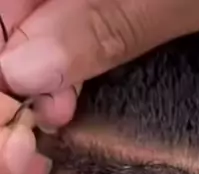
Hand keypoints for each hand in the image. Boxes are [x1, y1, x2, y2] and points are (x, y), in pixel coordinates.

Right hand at [0, 0, 198, 127]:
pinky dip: (88, 57)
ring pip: (69, 15)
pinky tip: (82, 87)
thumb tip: (29, 60)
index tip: (17, 89)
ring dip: (56, 62)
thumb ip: (116, 14)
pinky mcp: (157, 2)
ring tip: (62, 107)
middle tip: (47, 110)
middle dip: (31, 52)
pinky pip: (104, 25)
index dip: (10, 32)